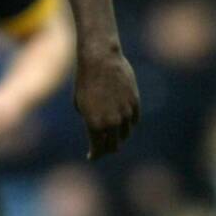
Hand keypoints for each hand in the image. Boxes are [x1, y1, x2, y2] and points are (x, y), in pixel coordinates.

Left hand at [74, 42, 140, 159]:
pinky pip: (134, 120)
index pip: (98, 149)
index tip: (92, 156)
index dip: (94, 155)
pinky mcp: (135, 103)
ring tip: (113, 136)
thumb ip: (90, 120)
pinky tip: (123, 124)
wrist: (100, 60)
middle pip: (114, 146)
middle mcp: (112, 122)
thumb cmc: (85, 81)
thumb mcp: (81, 104)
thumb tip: (99, 129)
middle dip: (107, 149)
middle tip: (103, 149)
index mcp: (95, 125)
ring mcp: (126, 113)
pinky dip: (128, 124)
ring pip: (125, 133)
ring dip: (119, 137)